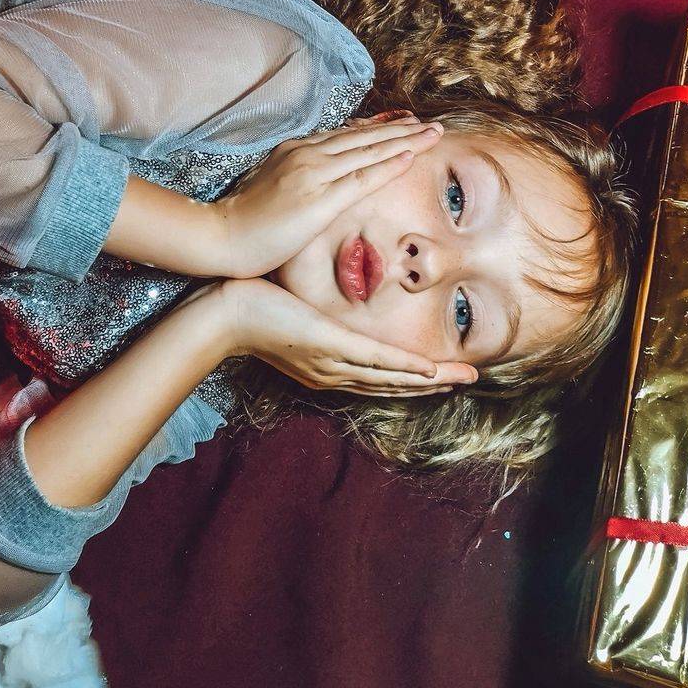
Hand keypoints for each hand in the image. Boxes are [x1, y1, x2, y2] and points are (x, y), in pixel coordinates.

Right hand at [214, 113, 440, 279]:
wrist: (220, 235)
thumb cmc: (242, 220)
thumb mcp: (272, 188)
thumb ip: (297, 180)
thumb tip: (318, 183)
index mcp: (296, 150)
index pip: (347, 134)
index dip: (378, 128)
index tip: (403, 123)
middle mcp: (307, 153)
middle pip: (364, 137)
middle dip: (401, 129)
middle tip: (430, 124)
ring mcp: (314, 173)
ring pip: (370, 151)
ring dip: (406, 141)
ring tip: (433, 134)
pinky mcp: (319, 198)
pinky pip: (363, 179)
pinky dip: (389, 166)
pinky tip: (411, 158)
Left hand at [216, 277, 477, 396]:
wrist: (220, 314)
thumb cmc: (250, 306)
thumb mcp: (289, 312)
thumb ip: (311, 312)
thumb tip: (321, 302)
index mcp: (323, 366)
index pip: (376, 377)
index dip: (411, 378)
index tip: (439, 373)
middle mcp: (331, 373)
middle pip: (392, 385)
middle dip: (432, 384)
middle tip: (467, 379)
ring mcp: (331, 362)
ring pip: (391, 377)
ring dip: (430, 380)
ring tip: (462, 377)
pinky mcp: (328, 345)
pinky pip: (374, 359)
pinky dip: (404, 367)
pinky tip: (428, 368)